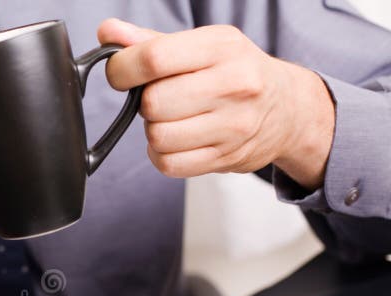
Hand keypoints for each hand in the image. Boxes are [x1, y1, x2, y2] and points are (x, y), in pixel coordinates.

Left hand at [97, 19, 334, 188]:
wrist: (287, 109)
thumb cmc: (234, 72)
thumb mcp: (201, 45)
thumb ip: (149, 41)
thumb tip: (107, 33)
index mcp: (221, 46)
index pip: (153, 58)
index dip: (123, 69)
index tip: (121, 73)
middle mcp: (233, 84)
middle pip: (153, 103)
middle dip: (145, 103)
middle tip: (160, 98)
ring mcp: (233, 125)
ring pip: (158, 137)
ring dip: (154, 131)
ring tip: (171, 119)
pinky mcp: (227, 157)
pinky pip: (169, 164)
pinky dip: (162, 155)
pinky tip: (176, 141)